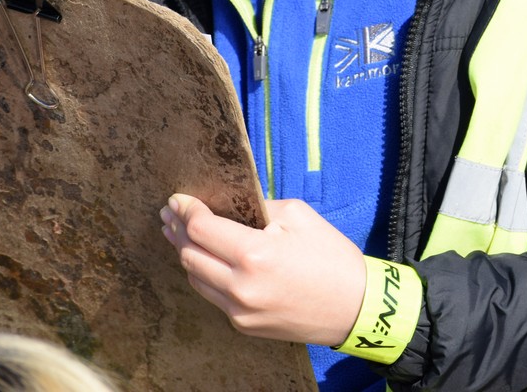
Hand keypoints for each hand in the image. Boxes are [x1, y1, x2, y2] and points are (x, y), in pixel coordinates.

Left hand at [160, 193, 365, 345]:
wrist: (355, 307)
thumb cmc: (331, 257)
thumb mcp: (298, 216)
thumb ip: (259, 208)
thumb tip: (231, 206)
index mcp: (254, 255)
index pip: (201, 229)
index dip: (186, 211)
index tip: (177, 199)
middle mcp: (240, 287)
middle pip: (190, 255)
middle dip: (178, 230)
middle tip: (171, 214)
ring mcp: (240, 311)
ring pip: (196, 278)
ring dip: (187, 253)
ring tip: (180, 234)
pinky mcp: (244, 326)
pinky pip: (214, 296)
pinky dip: (205, 275)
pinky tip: (205, 260)